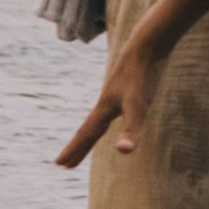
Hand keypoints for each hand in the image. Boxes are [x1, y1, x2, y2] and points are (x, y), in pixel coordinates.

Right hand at [58, 16, 169, 169]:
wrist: (149, 43)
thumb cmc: (143, 75)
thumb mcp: (139, 107)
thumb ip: (132, 130)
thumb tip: (122, 151)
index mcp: (105, 109)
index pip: (86, 135)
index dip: (74, 151)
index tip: (59, 164)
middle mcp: (107, 102)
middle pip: (89, 130)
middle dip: (77, 148)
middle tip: (64, 164)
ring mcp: (117, 94)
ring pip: (99, 119)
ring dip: (90, 133)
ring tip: (85, 142)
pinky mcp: (128, 86)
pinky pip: (113, 108)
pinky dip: (107, 117)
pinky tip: (113, 114)